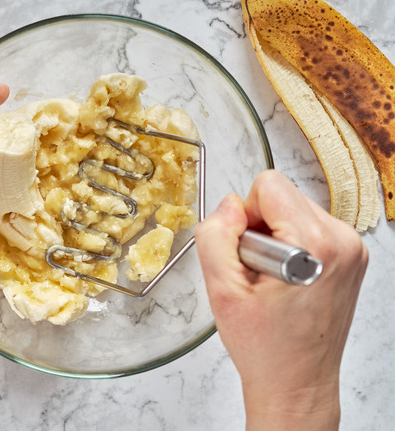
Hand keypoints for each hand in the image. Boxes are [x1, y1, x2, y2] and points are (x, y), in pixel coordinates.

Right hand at [195, 170, 367, 429]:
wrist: (297, 382)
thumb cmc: (265, 347)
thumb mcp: (221, 290)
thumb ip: (215, 236)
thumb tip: (229, 204)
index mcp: (316, 244)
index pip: (269, 185)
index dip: (244, 217)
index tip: (247, 255)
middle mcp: (343, 241)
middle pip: (283, 195)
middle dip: (259, 228)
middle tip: (257, 274)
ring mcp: (352, 249)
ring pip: (294, 210)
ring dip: (274, 237)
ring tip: (272, 281)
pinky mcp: (352, 256)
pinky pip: (308, 227)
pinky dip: (290, 246)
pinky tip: (285, 281)